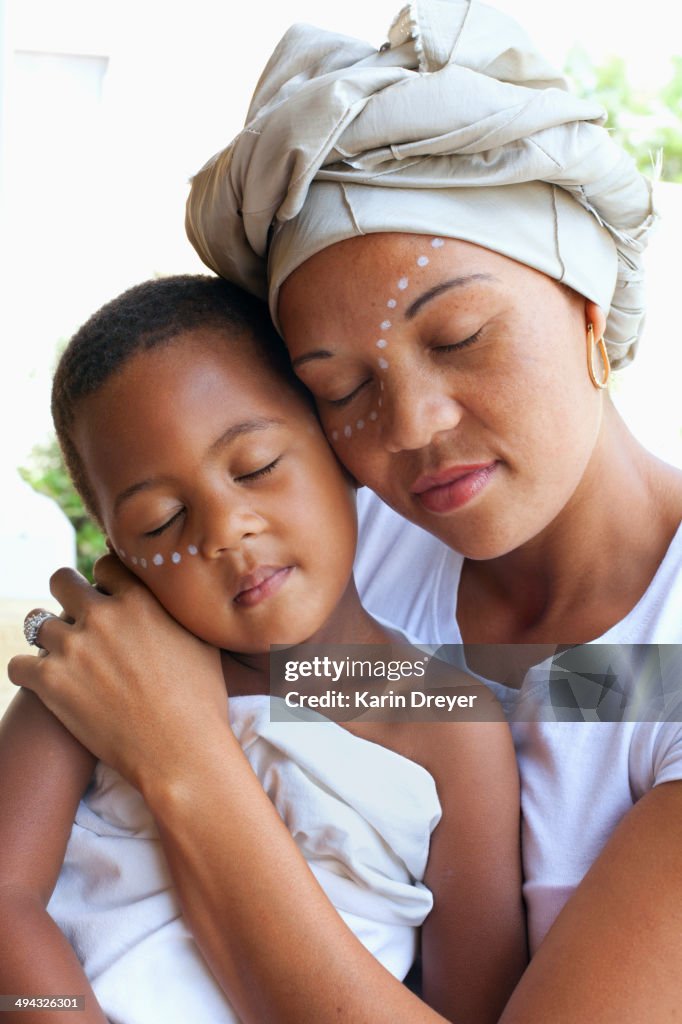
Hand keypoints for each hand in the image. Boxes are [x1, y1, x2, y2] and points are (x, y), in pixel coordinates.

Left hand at [8, 557, 226, 792]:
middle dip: (66, 595)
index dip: (104, 581)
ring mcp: (73, 647)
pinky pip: (17, 665)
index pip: (104, 565)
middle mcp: (102, 616)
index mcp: (140, 600)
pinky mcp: (50, 682)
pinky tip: (42, 682)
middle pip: (62, 580)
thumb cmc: (201, 701)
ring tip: (61, 655)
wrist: (181, 752)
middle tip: (76, 618)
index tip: (105, 597)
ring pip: (36, 623)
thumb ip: (174, 612)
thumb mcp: (200, 641)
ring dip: (48, 637)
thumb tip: (171, 599)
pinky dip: (27, 673)